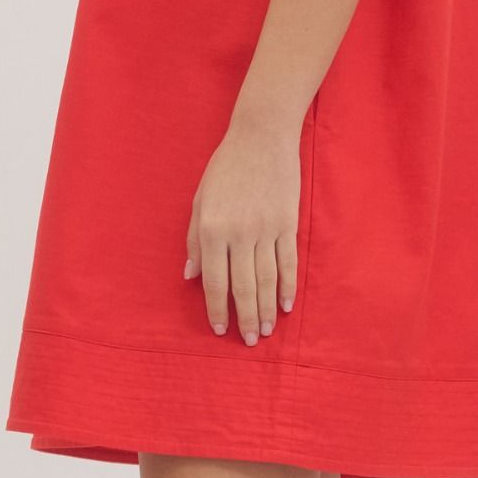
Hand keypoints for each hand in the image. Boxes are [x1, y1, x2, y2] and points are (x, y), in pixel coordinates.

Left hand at [184, 116, 301, 344]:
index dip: (216, 308)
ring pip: (267, 280)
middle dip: (245, 318)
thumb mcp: (200, 199)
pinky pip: (288, 262)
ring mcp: (266, 229)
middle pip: (244, 287)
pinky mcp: (288, 223)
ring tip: (266, 331)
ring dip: (267, 309)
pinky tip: (287, 305)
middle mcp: (239, 233)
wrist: (262, 136)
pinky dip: (288, 286)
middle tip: (247, 341)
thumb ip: (194, 239)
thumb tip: (189, 276)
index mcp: (212, 228)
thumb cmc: (226, 167)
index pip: (214, 280)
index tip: (220, 328)